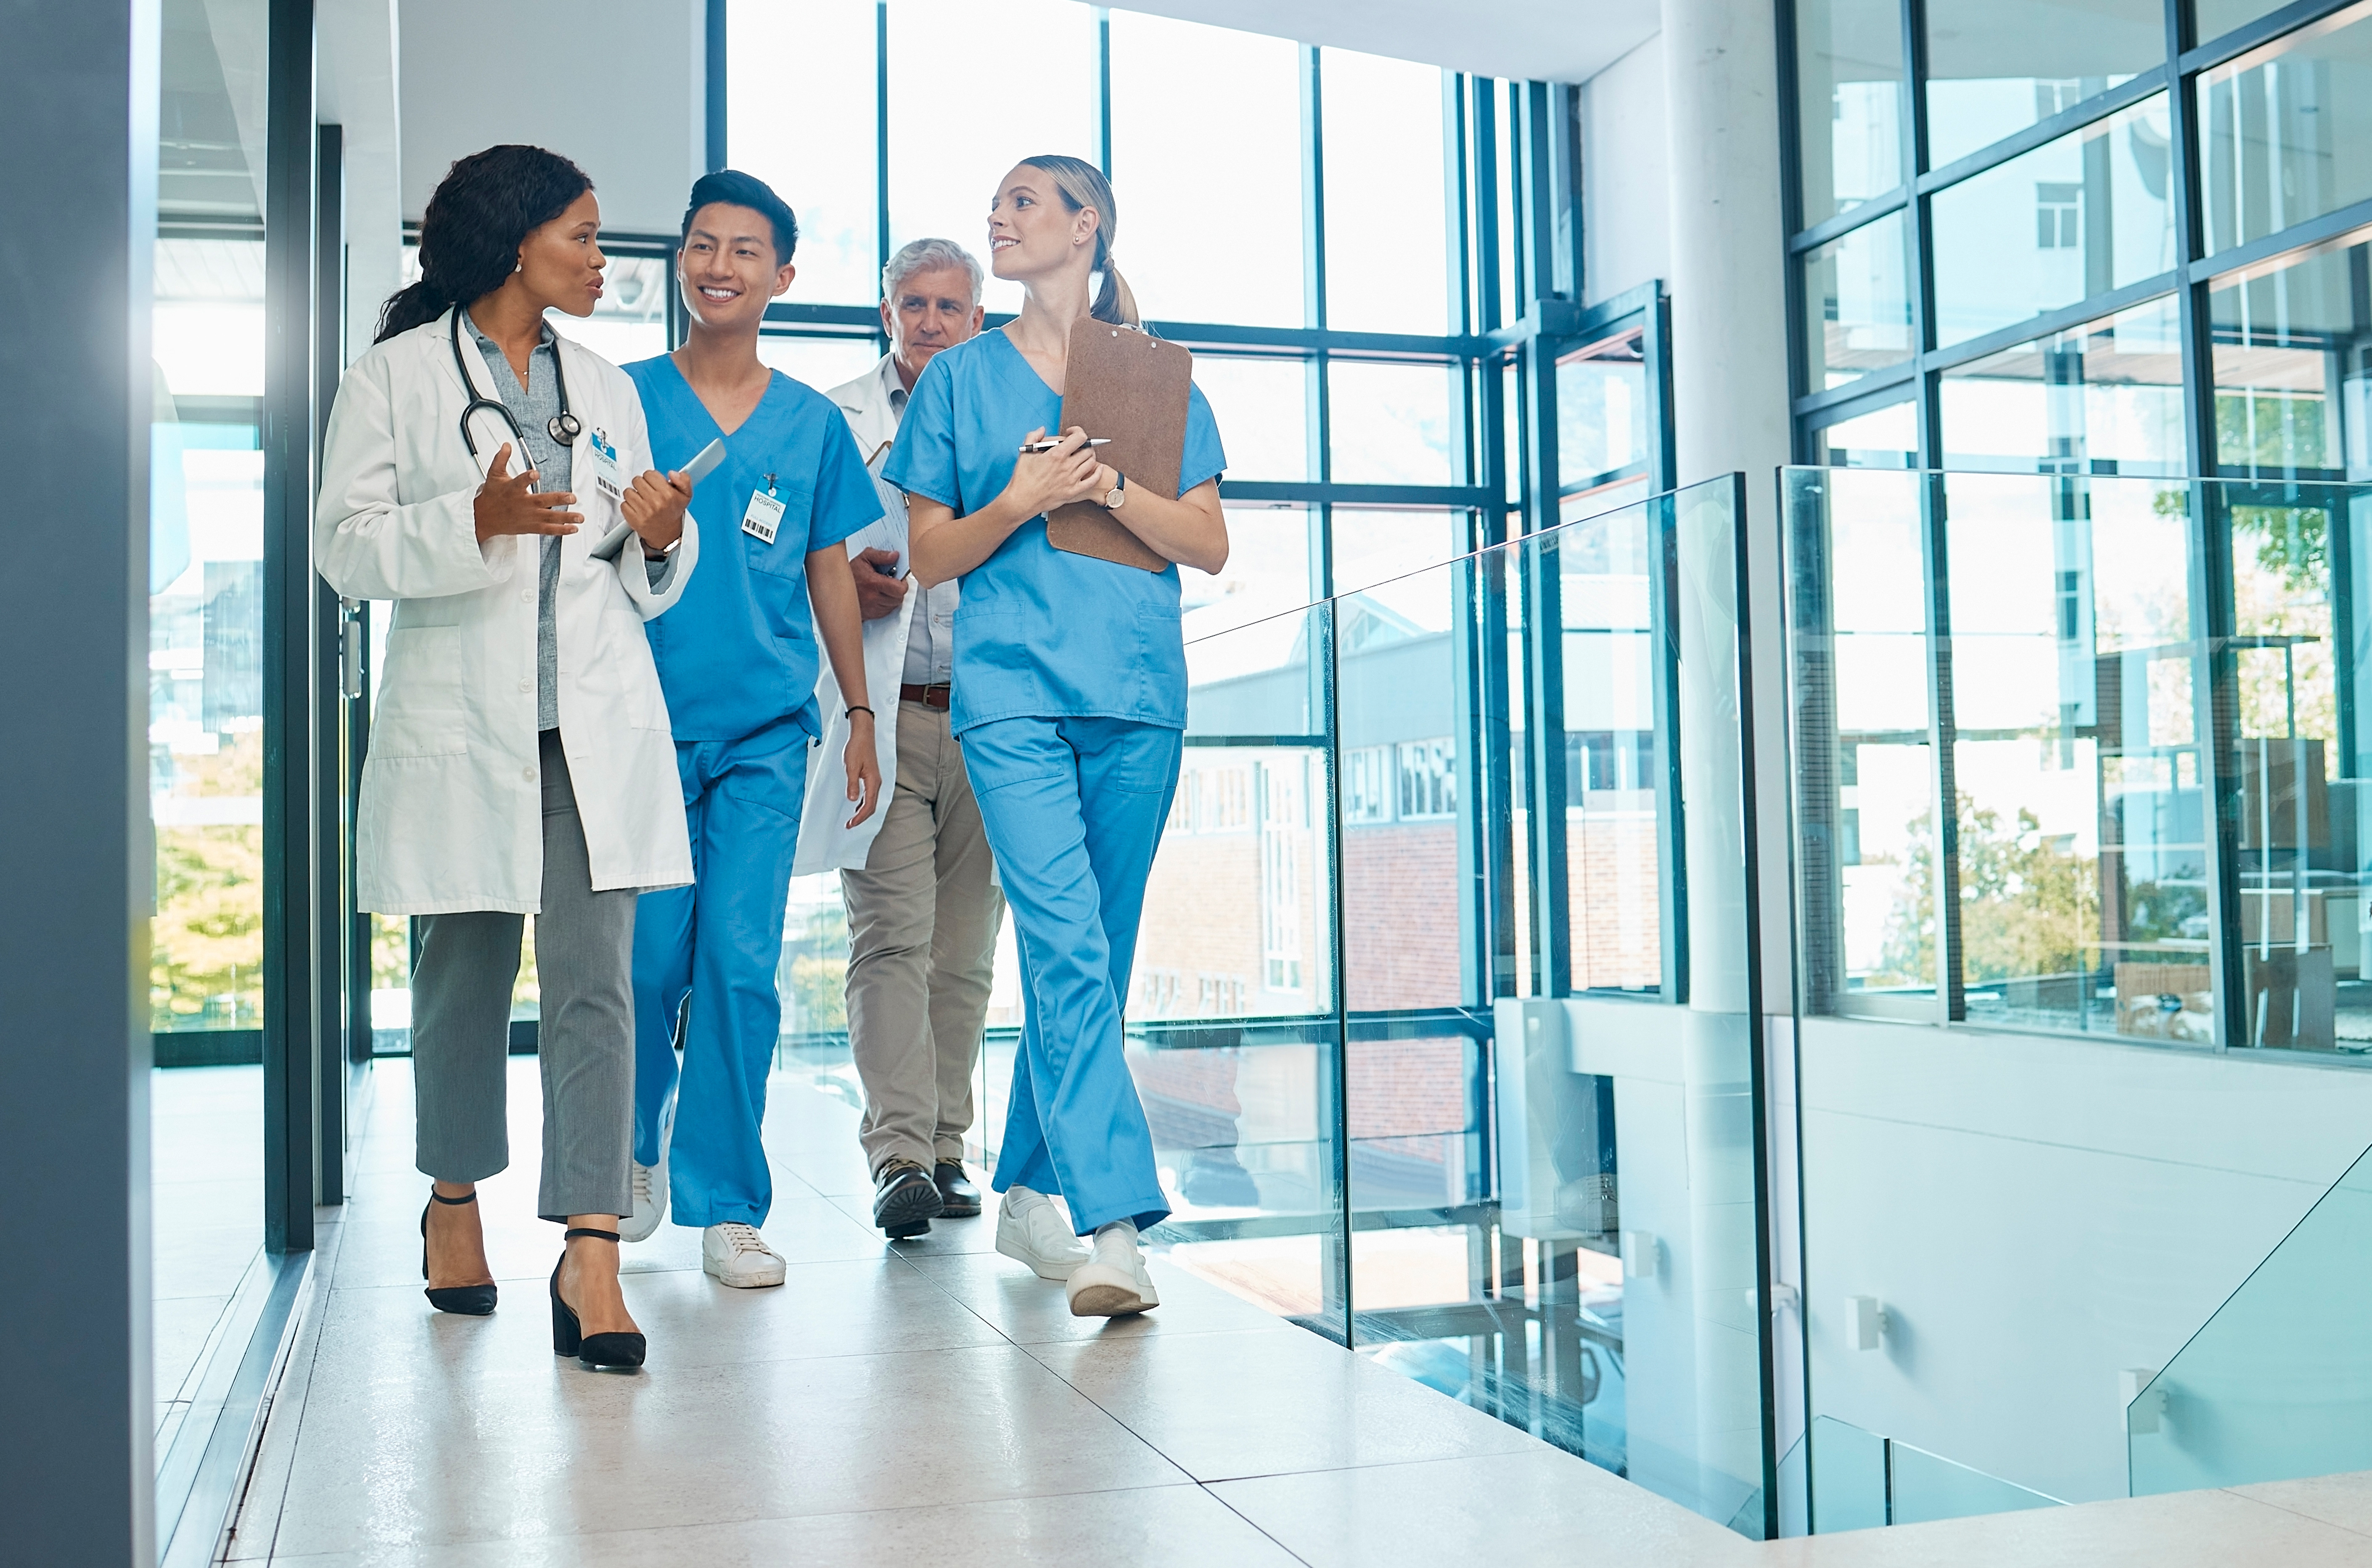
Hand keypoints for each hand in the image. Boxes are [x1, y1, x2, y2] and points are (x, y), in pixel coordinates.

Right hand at [472, 443, 580, 542]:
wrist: (484, 517)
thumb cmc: (492, 495)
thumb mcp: (494, 474)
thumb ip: (501, 459)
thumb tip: (507, 445)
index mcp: (513, 489)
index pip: (520, 482)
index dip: (527, 477)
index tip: (535, 473)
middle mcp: (523, 503)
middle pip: (542, 501)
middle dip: (557, 499)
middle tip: (571, 497)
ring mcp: (528, 516)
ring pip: (549, 517)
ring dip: (566, 517)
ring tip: (579, 517)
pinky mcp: (531, 526)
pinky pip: (547, 529)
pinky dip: (561, 530)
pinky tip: (573, 528)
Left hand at [622, 468, 690, 550]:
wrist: (667, 534)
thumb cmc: (673, 512)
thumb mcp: (685, 495)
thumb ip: (684, 480)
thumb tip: (672, 473)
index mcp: (668, 494)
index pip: (649, 474)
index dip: (651, 478)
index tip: (654, 485)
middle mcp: (656, 502)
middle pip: (637, 480)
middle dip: (642, 485)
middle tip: (648, 493)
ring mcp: (644, 511)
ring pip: (628, 492)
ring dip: (633, 495)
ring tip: (642, 501)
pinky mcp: (634, 519)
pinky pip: (623, 504)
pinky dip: (628, 506)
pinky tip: (637, 509)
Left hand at [842, 709, 881, 829]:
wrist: (863, 734)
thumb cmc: (857, 748)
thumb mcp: (851, 766)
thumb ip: (852, 784)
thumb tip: (852, 800)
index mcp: (873, 782)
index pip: (869, 806)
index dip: (860, 817)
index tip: (850, 824)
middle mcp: (877, 783)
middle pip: (872, 806)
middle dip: (861, 817)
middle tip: (849, 825)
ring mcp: (875, 780)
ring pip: (871, 801)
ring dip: (862, 811)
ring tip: (852, 818)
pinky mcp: (871, 777)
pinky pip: (869, 795)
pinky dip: (863, 803)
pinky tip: (855, 804)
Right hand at [852, 547, 910, 619]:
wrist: (834, 586)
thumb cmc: (849, 572)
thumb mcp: (864, 557)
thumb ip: (881, 556)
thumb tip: (895, 556)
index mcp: (873, 583)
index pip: (900, 589)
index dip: (902, 583)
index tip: (899, 579)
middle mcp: (872, 598)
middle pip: (898, 599)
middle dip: (897, 590)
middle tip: (891, 583)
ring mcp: (871, 608)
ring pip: (892, 606)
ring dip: (891, 598)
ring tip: (883, 589)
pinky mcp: (869, 615)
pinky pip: (885, 612)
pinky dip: (885, 605)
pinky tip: (878, 597)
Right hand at [998, 426, 1104, 519]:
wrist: (1022, 500)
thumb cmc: (1023, 478)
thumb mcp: (1025, 452)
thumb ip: (1033, 436)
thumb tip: (1042, 429)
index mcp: (1056, 455)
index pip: (1079, 437)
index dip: (1077, 432)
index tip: (1071, 434)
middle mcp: (1067, 466)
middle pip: (1087, 449)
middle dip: (1083, 445)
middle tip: (1077, 446)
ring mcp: (1071, 480)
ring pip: (1091, 462)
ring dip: (1089, 456)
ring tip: (1083, 456)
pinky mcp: (1073, 491)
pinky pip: (1092, 480)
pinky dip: (1097, 472)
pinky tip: (1097, 468)